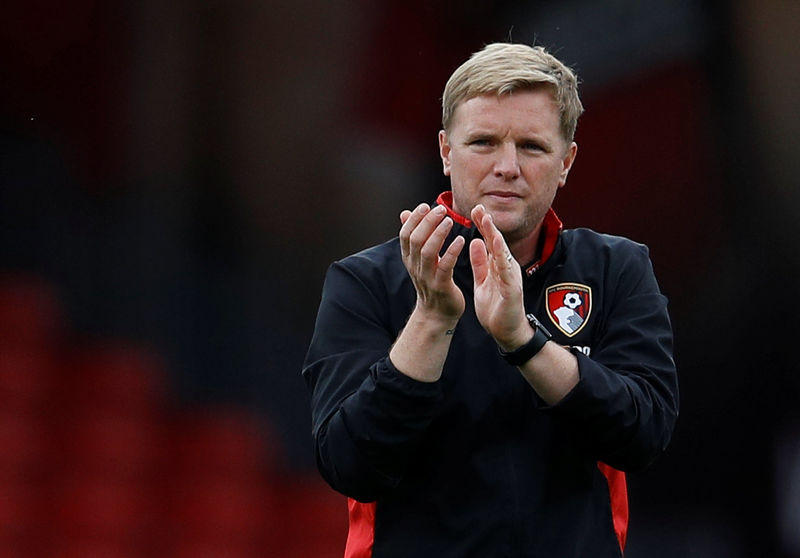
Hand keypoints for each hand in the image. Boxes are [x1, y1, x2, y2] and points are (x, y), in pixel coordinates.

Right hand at [399, 203, 465, 324]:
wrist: (437, 314)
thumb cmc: (432, 282)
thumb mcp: (419, 259)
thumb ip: (414, 236)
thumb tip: (405, 213)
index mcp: (409, 259)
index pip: (405, 235)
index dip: (414, 219)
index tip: (425, 206)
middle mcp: (415, 267)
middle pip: (416, 240)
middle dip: (427, 222)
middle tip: (441, 210)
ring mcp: (427, 277)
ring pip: (428, 252)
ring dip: (438, 234)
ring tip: (449, 221)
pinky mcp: (442, 286)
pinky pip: (445, 266)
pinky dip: (452, 252)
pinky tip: (461, 241)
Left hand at [469, 205, 532, 349]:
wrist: (506, 331)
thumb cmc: (496, 306)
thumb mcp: (483, 280)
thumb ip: (480, 262)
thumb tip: (475, 241)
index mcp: (498, 265)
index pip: (489, 241)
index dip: (482, 225)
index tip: (473, 209)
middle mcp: (506, 268)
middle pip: (497, 242)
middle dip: (488, 224)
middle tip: (479, 207)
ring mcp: (510, 277)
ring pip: (503, 253)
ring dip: (495, 236)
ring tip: (487, 221)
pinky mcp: (512, 290)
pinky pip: (506, 271)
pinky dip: (501, 257)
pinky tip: (496, 246)